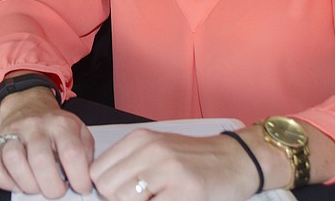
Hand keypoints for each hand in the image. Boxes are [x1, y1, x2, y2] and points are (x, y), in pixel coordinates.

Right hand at [0, 86, 94, 197]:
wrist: (29, 104)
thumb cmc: (55, 126)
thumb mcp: (79, 131)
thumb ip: (85, 153)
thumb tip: (86, 177)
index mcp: (61, 124)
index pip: (72, 153)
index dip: (78, 178)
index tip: (80, 187)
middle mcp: (35, 126)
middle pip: (40, 159)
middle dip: (51, 186)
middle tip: (56, 191)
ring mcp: (13, 132)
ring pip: (14, 159)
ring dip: (27, 184)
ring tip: (36, 187)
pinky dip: (3, 180)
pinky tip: (17, 183)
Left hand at [90, 130, 259, 200]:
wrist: (236, 160)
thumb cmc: (195, 160)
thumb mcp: (157, 151)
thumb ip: (129, 165)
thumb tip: (103, 190)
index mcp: (140, 139)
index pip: (98, 172)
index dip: (107, 190)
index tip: (123, 194)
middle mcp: (151, 150)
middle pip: (108, 188)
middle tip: (144, 198)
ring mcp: (168, 169)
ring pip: (124, 199)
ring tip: (157, 199)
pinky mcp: (185, 190)